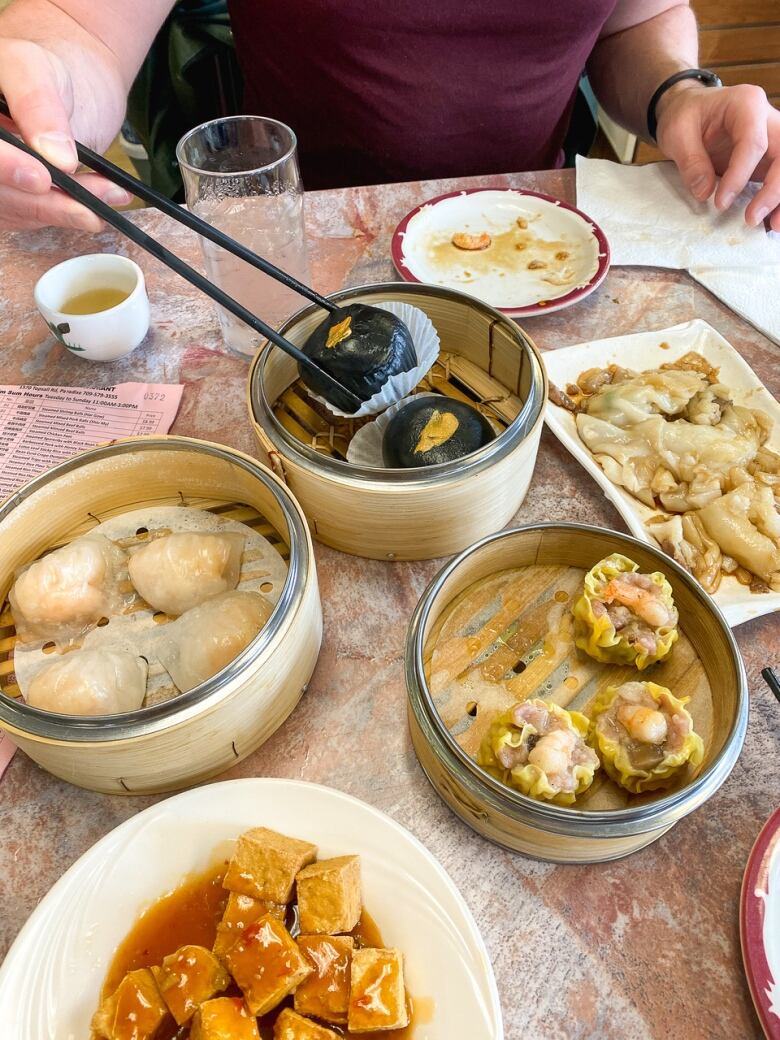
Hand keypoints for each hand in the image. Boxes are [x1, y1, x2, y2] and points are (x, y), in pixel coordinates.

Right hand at [0, 37, 131, 231]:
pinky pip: (35, 218)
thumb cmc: (43, 70)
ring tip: (109, 196)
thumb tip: (57, 158)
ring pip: (17, 211)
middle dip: (45, 200)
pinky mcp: (13, 199)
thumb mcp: (36, 69)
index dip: (3, 168)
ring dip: (65, 211)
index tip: (42, 178)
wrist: (65, 87)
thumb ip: (40, 106)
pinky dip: (69, 214)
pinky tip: (99, 206)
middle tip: (89, 205)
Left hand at [655, 80, 779, 230]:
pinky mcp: (769, 158)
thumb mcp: (677, 133)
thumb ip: (691, 162)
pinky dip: (778, 199)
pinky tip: (773, 221)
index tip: (720, 203)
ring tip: (773, 226)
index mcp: (747, 104)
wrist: (691, 111)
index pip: (754, 143)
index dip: (740, 176)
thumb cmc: (685, 116)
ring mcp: (772, 139)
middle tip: (751, 218)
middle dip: (775, 188)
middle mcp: (768, 119)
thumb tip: (706, 193)